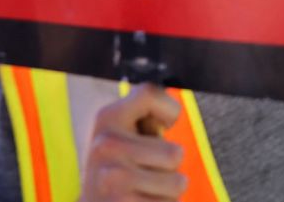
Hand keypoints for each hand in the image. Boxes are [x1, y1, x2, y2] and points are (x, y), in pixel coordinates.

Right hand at [80, 84, 186, 201]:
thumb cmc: (114, 172)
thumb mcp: (122, 137)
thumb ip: (145, 120)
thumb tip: (171, 111)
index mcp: (107, 119)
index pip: (150, 93)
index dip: (169, 110)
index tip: (164, 125)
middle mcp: (106, 145)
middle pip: (176, 152)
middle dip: (169, 168)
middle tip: (145, 173)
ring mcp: (113, 178)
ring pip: (177, 182)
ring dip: (168, 191)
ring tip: (142, 190)